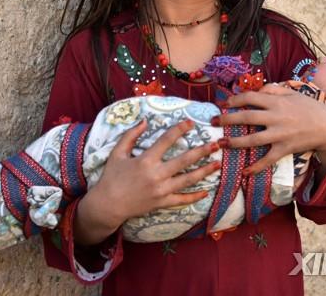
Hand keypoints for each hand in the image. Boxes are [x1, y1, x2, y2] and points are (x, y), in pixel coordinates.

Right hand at [75, 119, 219, 243]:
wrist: (107, 205)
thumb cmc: (112, 177)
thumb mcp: (117, 153)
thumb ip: (131, 135)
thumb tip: (145, 120)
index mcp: (146, 160)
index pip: (167, 140)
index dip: (180, 129)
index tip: (191, 123)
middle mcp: (156, 175)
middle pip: (184, 160)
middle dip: (201, 151)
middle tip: (216, 144)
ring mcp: (161, 190)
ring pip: (188, 180)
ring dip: (204, 171)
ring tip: (217, 164)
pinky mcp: (162, 203)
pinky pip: (181, 200)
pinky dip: (194, 196)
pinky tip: (205, 192)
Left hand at [214, 84, 325, 174]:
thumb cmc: (309, 107)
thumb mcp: (291, 93)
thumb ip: (273, 90)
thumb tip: (255, 90)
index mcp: (276, 102)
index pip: (250, 98)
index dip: (234, 100)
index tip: (223, 104)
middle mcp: (275, 117)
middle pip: (246, 117)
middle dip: (227, 119)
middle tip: (212, 122)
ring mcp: (280, 134)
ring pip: (253, 139)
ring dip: (235, 142)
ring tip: (221, 144)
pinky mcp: (285, 149)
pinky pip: (268, 159)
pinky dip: (256, 166)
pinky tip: (244, 171)